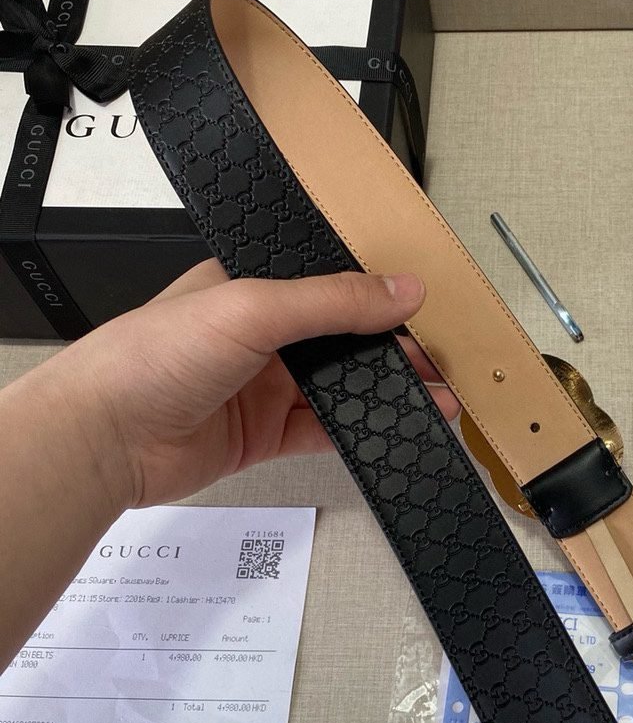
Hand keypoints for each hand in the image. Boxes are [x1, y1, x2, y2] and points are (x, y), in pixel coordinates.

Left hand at [49, 259, 458, 507]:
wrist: (105, 439)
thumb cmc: (149, 358)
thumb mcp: (252, 308)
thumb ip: (332, 301)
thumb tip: (400, 289)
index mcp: (254, 286)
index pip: (332, 284)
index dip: (379, 295)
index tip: (422, 309)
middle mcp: (261, 335)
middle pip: (345, 340)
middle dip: (394, 351)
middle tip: (438, 362)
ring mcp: (263, 387)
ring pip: (343, 388)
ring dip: (388, 394)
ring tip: (435, 399)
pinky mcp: (264, 435)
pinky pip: (325, 431)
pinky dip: (362, 432)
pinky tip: (395, 429)